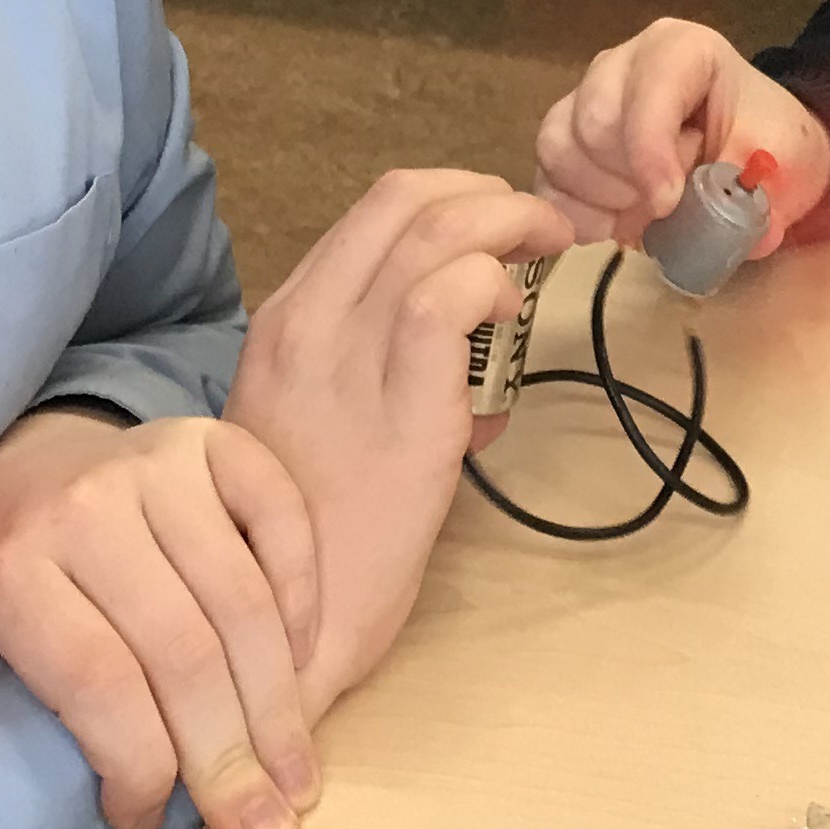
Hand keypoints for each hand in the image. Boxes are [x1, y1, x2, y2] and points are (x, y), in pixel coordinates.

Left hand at [0, 413, 324, 828]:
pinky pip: (284, 525)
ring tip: (298, 785)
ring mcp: (163, 463)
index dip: (135, 765)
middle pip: (182, 650)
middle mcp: (91, 502)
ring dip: (281, 702)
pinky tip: (306, 676)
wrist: (26, 453)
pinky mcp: (221, 443)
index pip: (98, 680)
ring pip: (244, 599)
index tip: (141, 827)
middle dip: (228, 756)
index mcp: (11, 560)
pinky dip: (305, 600)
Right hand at [225, 169, 577, 704]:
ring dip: (513, 224)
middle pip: (405, 198)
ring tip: (551, 255)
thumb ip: (380, 374)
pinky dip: (492, 283)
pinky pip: (446, 300)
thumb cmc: (306, 546)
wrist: (278, 634)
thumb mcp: (318, 429)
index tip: (504, 228)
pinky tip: (511, 314)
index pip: (374, 213)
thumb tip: (475, 365)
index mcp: (286, 323)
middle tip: (542, 231)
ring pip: (434, 230)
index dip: (456, 199)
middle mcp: (307, 326)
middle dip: (492, 194)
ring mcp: (345, 364)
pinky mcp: (399, 414)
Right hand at [534, 18, 829, 253]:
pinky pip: (544, 177)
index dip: (651, 152)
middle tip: (668, 205)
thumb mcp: (783, 160)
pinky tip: (609, 225)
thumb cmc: (769, 145)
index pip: (648, 90)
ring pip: (560, 148)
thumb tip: (725, 230)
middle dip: (628, 179)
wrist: (757, 151)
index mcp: (680, 49)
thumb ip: (753, 188)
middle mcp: (622, 63)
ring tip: (644, 213)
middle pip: (594, 121)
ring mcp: (586, 98)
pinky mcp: (566, 140)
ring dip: (600, 198)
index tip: (669, 203)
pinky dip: (572, 213)